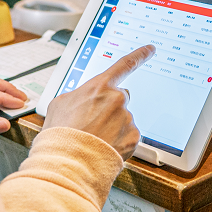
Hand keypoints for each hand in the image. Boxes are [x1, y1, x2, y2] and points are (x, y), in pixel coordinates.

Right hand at [44, 44, 153, 158]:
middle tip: (93, 123)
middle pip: (120, 98)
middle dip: (110, 108)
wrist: (68, 162)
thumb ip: (78, 95)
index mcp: (100, 87)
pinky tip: (104, 147)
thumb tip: (83, 98)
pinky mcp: (134, 137)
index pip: (124, 65)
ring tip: (93, 139)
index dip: (139, 55)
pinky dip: (119, 141)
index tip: (150, 49)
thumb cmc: (61, 134)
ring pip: (123, 119)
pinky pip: (129, 135)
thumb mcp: (60, 104)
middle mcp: (118, 99)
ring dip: (112, 127)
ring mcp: (127, 118)